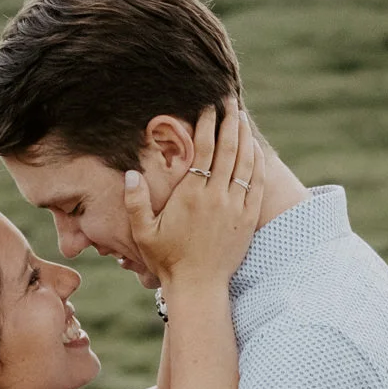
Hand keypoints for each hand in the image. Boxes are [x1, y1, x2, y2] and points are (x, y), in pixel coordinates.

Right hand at [127, 105, 262, 296]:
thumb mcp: (143, 232)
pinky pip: (256, 183)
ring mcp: (235, 207)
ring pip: (245, 163)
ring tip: (242, 118)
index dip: (207, 125)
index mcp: (191, 195)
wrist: (199, 286)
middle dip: (230, 122)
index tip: (208, 107)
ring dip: (245, 137)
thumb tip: (130, 173)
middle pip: (228, 149)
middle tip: (230, 102)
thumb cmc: (167, 259)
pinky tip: (254, 150)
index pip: (203, 150)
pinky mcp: (248, 218)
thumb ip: (135, 202)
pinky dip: (256, 163)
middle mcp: (216, 196)